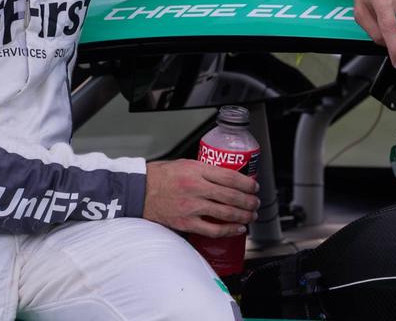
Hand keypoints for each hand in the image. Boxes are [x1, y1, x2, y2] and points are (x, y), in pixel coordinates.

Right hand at [142, 159, 259, 237]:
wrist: (139, 191)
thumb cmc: (160, 176)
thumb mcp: (185, 164)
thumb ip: (205, 170)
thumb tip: (226, 178)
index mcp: (197, 170)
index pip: (230, 177)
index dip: (247, 183)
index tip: (254, 186)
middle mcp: (196, 187)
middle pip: (232, 196)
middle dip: (249, 201)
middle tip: (256, 202)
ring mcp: (192, 206)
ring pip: (226, 213)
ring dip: (243, 215)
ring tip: (251, 215)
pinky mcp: (186, 223)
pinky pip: (213, 229)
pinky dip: (229, 230)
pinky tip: (238, 228)